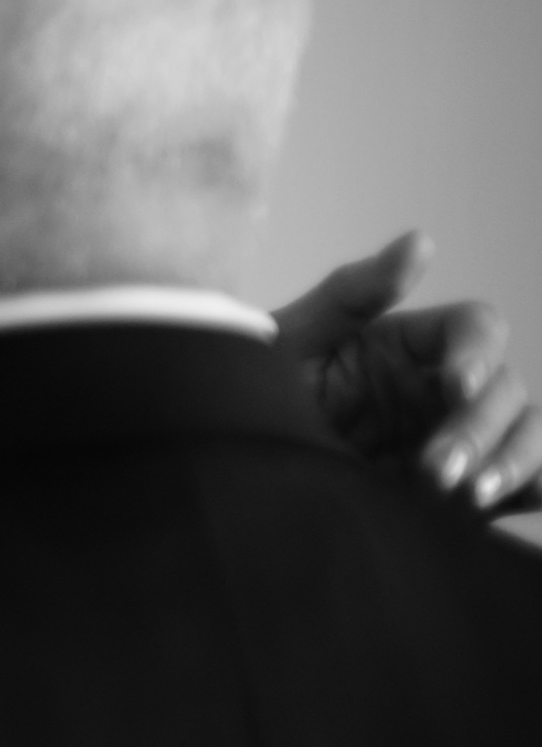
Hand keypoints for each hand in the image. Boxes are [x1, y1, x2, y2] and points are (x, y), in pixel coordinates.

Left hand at [273, 231, 540, 512]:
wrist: (232, 469)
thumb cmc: (252, 393)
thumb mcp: (291, 339)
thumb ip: (353, 292)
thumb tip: (422, 241)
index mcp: (409, 346)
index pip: (476, 330)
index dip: (479, 352)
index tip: (457, 384)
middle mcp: (440, 391)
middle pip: (507, 391)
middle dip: (481, 428)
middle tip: (436, 469)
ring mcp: (453, 442)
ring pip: (526, 437)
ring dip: (514, 461)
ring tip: (471, 496)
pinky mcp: (454, 494)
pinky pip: (517, 487)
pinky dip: (527, 490)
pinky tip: (498, 505)